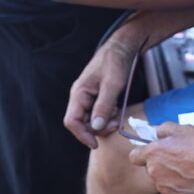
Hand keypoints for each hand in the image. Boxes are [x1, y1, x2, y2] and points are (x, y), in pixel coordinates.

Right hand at [64, 29, 139, 148]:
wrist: (121, 48)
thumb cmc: (115, 62)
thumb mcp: (112, 84)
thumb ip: (104, 105)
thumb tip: (97, 127)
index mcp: (79, 93)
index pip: (71, 121)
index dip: (82, 135)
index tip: (95, 144)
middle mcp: (80, 97)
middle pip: (81, 123)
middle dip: (97, 129)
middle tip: (115, 125)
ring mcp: (87, 98)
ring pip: (90, 121)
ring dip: (103, 124)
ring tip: (117, 116)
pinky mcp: (95, 98)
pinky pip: (97, 114)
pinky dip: (107, 117)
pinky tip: (116, 109)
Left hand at [129, 122, 193, 193]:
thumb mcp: (180, 129)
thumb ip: (161, 130)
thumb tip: (153, 132)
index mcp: (153, 153)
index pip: (134, 156)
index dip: (143, 152)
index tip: (152, 151)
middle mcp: (155, 173)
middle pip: (150, 168)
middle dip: (160, 163)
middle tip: (178, 157)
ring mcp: (165, 189)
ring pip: (161, 181)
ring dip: (169, 175)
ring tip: (189, 168)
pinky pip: (172, 192)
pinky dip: (179, 187)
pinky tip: (192, 179)